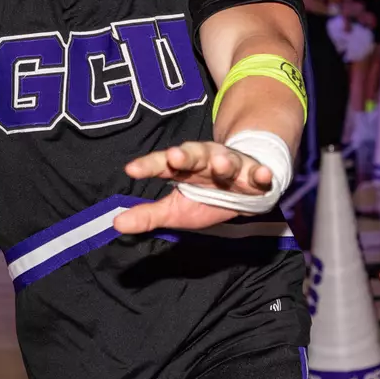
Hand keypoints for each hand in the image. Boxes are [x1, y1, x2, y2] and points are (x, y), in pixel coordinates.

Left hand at [114, 141, 274, 234]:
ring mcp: (233, 166)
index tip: (131, 170)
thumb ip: (149, 215)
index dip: (148, 166)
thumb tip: (117, 223)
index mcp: (184, 168)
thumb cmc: (208, 197)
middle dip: (186, 156)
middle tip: (174, 157)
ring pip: (228, 162)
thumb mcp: (176, 208)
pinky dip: (261, 174)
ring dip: (225, 163)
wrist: (246, 189)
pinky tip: (262, 176)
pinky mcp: (255, 175)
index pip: (163, 164)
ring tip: (221, 165)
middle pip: (194, 155)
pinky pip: (259, 174)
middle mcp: (207, 161)